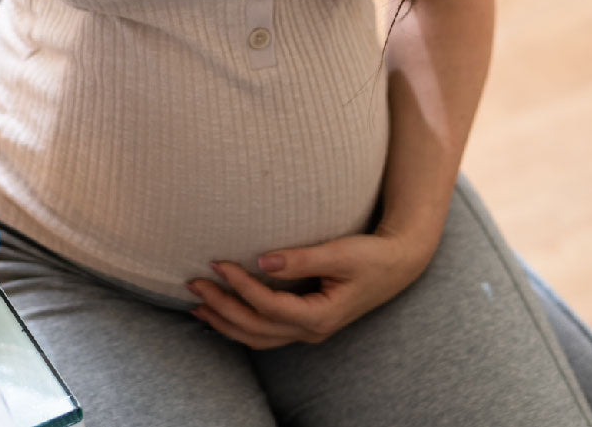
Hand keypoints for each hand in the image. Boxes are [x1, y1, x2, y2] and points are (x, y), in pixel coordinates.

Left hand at [186, 229, 432, 349]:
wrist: (397, 265)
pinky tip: (222, 312)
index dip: (241, 286)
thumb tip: (262, 261)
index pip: (268, 306)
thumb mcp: (340, 253)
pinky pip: (265, 333)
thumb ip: (301, 258)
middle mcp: (311, 331)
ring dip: (225, 322)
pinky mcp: (305, 324)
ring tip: (196, 305)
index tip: (219, 263)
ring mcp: (307, 332)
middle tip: (194, 283)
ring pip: (257, 338)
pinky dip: (239, 325)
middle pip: (255, 328)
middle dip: (221, 308)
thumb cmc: (371, 256)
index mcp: (319, 316)